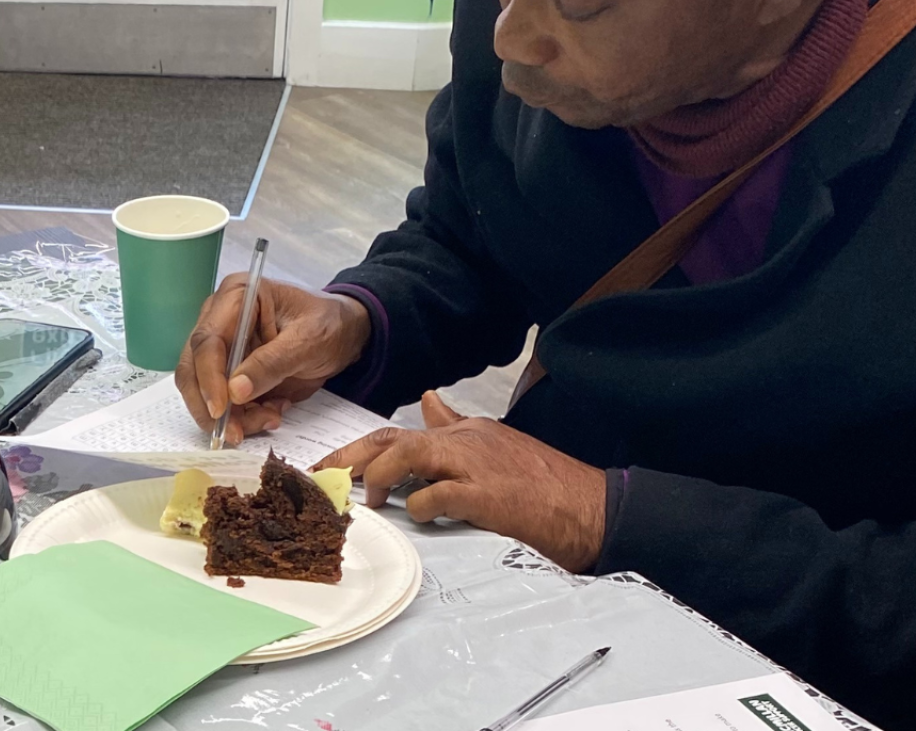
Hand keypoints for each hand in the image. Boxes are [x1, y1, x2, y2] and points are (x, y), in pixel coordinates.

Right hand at [175, 276, 369, 444]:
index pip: (207, 340)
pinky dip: (242, 417)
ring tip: (270, 419)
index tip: (220, 410)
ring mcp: (222, 347)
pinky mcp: (229, 371)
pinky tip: (272, 413)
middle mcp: (219, 319)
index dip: (209, 378)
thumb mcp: (308, 341)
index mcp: (236, 296)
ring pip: (203, 390)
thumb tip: (235, 391)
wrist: (345, 333)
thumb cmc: (329, 324)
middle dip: (211, 406)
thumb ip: (272, 363)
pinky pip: (223, 402)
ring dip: (231, 415)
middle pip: (193, 367)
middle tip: (234, 432)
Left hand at [316, 392, 608, 571]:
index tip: (328, 466)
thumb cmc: (545, 485)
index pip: (399, 433)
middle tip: (324, 481)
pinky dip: (420, 505)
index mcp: (465, 432)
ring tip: (365, 500)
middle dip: (350, 458)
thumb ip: (456, 425)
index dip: (358, 449)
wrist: (595, 508)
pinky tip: (417, 516)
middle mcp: (466, 442)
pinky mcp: (488, 496)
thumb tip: (427, 402)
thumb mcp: (496, 444)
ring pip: (408, 454)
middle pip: (392, 440)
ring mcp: (476, 466)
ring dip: (378, 476)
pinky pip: (438, 495)